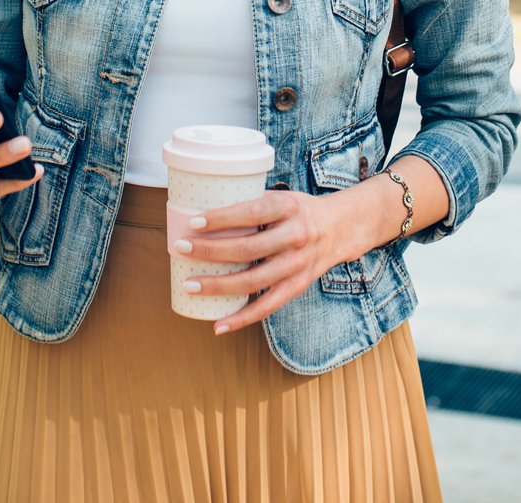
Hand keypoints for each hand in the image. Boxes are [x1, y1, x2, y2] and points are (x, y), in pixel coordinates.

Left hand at [174, 189, 362, 335]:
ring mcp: (297, 264)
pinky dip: (241, 318)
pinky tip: (218, 324)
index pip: (251, 213)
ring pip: (253, 281)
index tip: (193, 223)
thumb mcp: (281, 196)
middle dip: (210, 251)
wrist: (340, 228)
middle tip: (180, 249)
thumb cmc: (299, 210)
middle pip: (248, 249)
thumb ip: (251, 204)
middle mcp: (295, 236)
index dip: (222, 219)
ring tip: (189, 285)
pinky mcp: (297, 286)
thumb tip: (203, 209)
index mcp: (288, 207)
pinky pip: (267, 307)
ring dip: (218, 286)